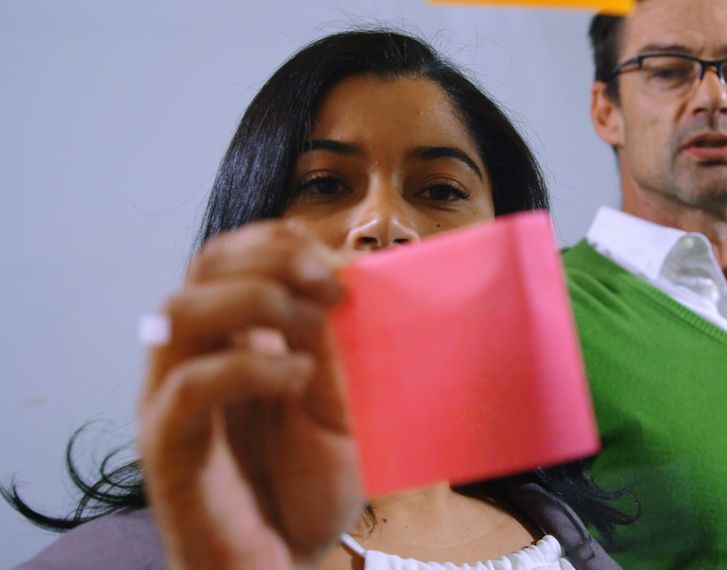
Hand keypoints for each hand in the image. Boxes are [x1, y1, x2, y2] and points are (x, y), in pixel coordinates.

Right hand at [138, 221, 362, 568]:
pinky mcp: (168, 449)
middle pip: (203, 267)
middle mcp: (191, 360)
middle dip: (271, 258)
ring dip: (256, 301)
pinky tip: (295, 376)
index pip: (229, 257)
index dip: (277, 242)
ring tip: (314, 331)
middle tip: (332, 285)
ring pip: (181, 312)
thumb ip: (332, 349)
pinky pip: (188, 387)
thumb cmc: (309, 491)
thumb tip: (340, 283)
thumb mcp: (338, 407)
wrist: (287, 566)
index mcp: (228, 342)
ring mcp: (173, 402)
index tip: (337, 265)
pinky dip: (248, 366)